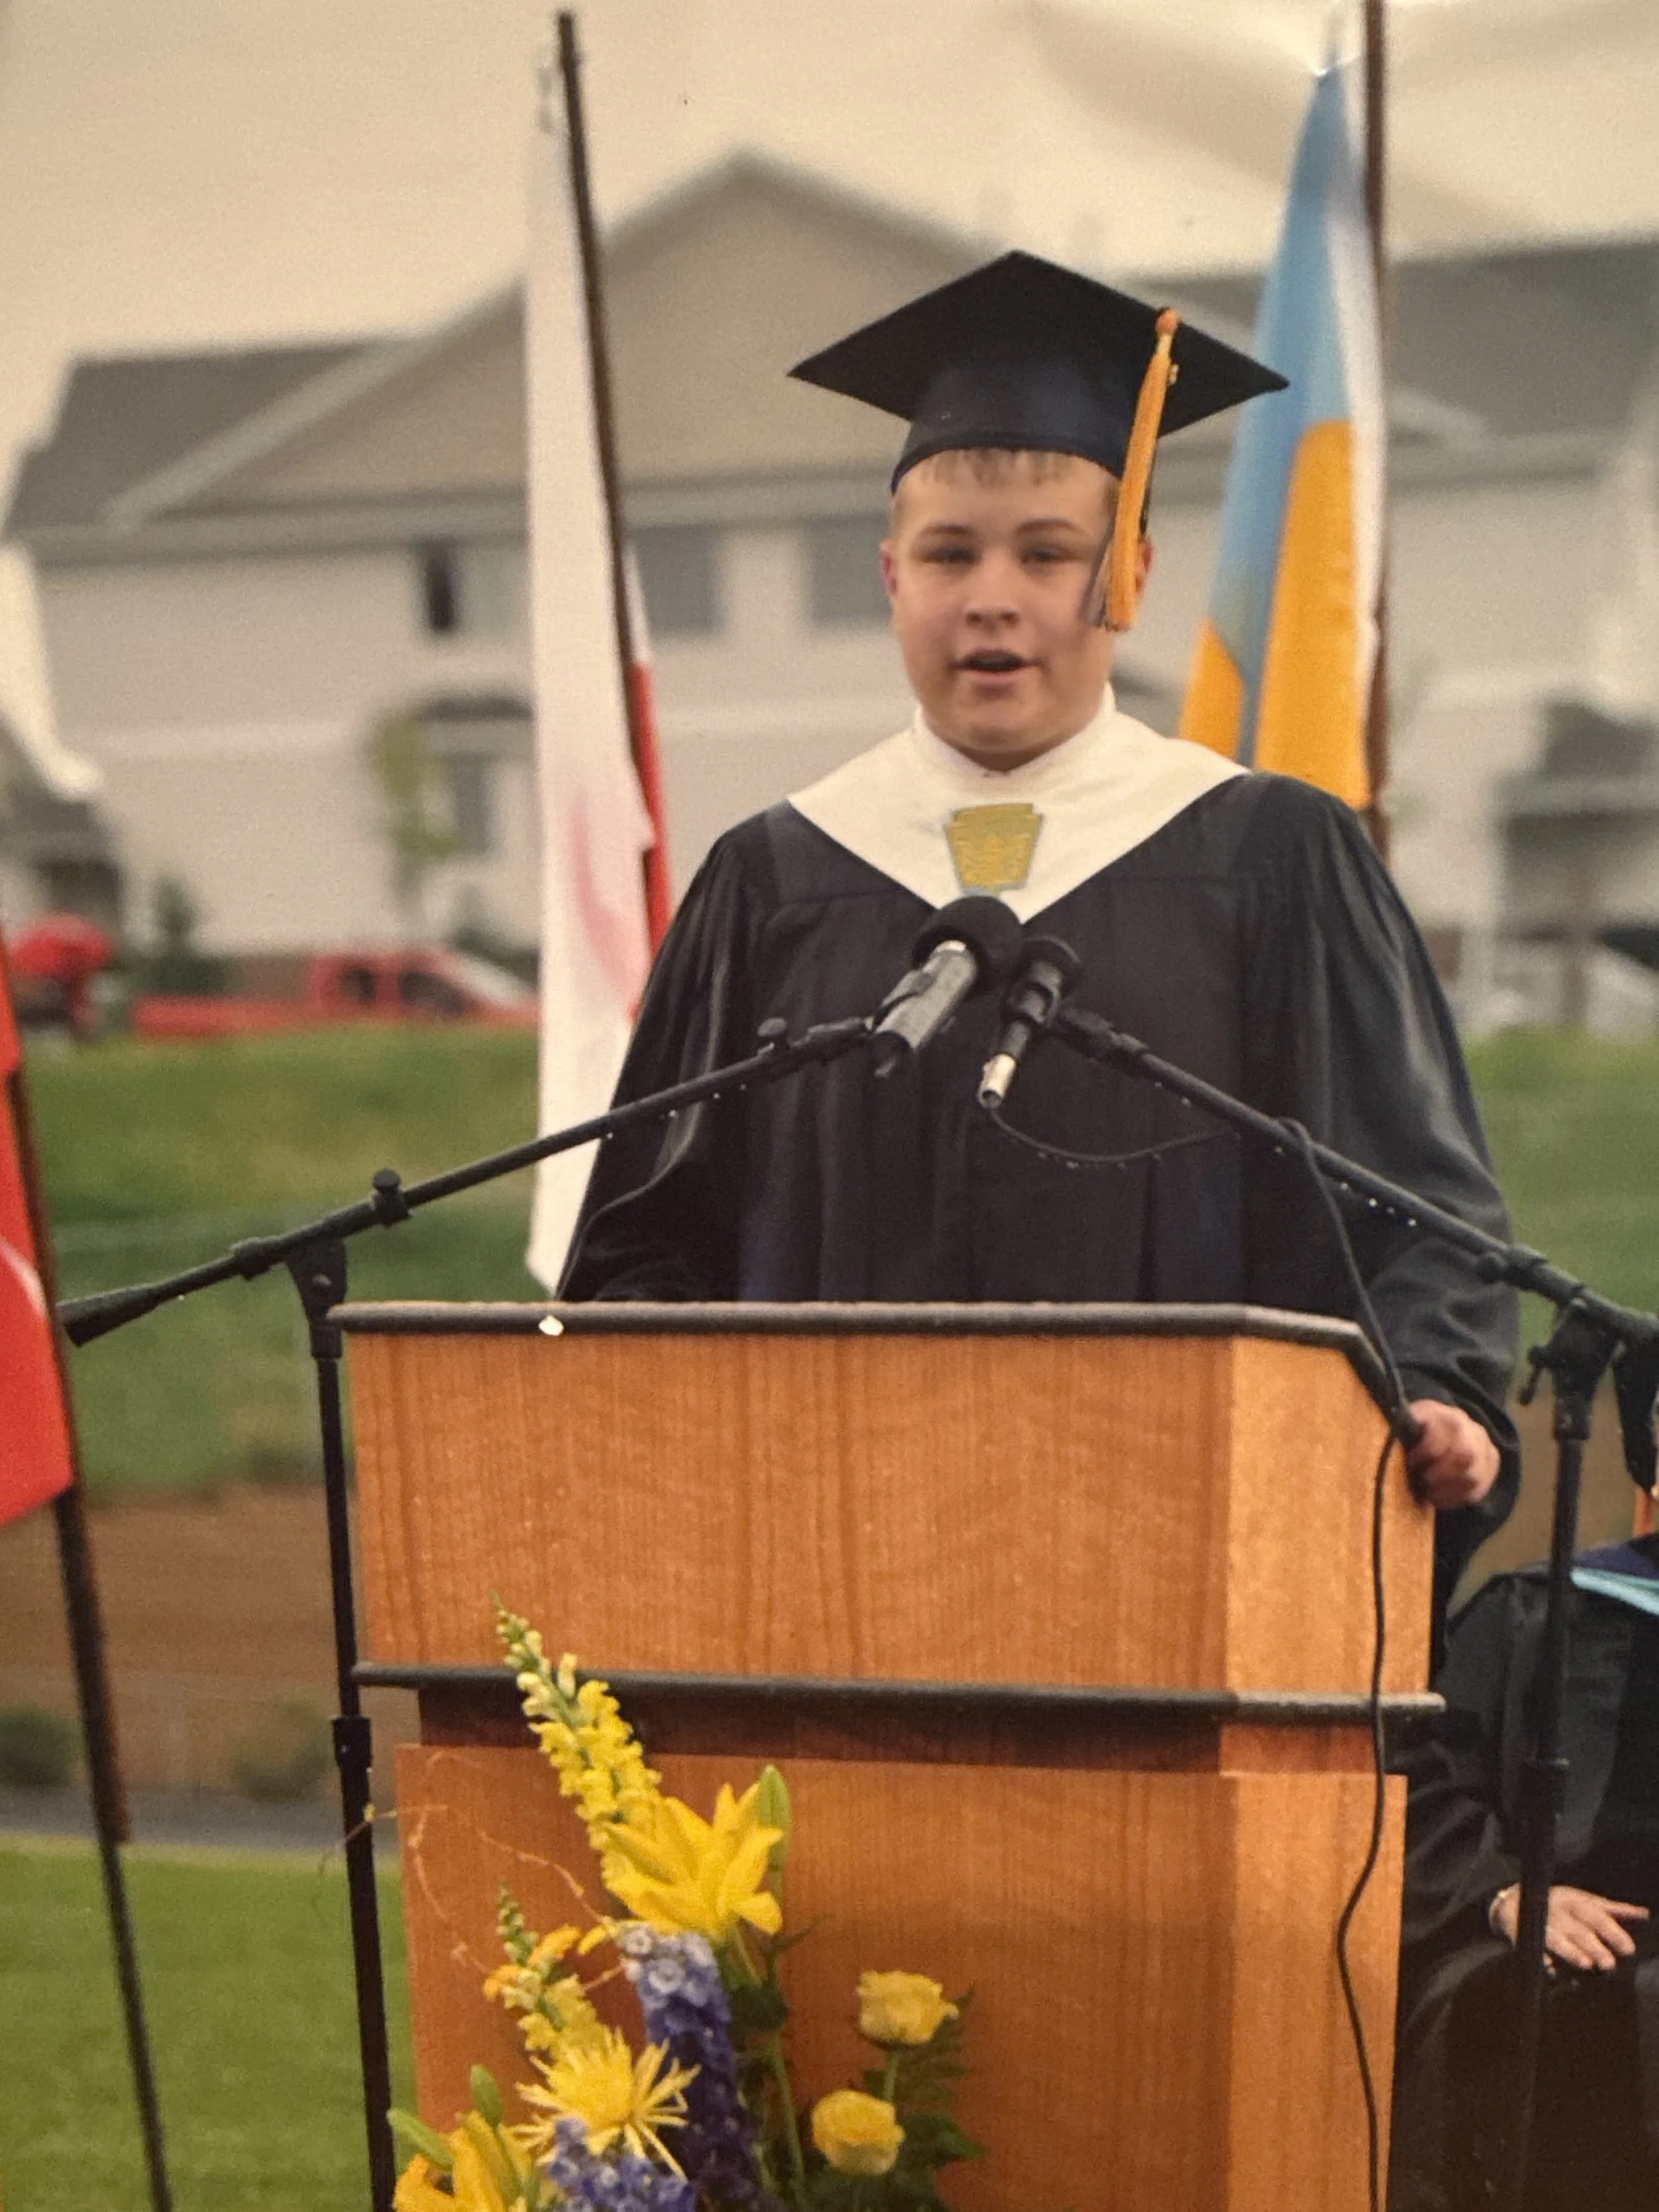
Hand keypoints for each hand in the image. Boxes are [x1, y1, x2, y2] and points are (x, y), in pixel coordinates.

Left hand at [1406, 1399, 1499, 1510]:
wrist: (1449, 1430)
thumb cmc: (1422, 1427)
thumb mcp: (1411, 1418)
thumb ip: (1405, 1427)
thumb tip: (1393, 1442)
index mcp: (1451, 1416)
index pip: (1450, 1431)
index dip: (1429, 1449)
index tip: (1411, 1460)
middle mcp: (1474, 1431)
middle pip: (1467, 1455)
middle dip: (1441, 1473)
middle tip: (1422, 1479)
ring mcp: (1486, 1451)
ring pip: (1474, 1477)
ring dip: (1446, 1489)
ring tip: (1427, 1491)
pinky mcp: (1489, 1471)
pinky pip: (1476, 1492)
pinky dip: (1454, 1499)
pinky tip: (1437, 1498)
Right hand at [1490, 1882, 1648, 1970]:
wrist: (1512, 1903)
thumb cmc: (1559, 1906)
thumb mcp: (1585, 1902)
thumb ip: (1614, 1910)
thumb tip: (1645, 1914)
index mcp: (1572, 1900)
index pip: (1595, 1916)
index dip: (1612, 1932)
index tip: (1628, 1949)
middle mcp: (1555, 1909)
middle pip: (1576, 1929)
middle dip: (1592, 1946)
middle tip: (1609, 1964)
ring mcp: (1536, 1922)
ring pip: (1554, 1938)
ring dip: (1570, 1952)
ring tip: (1586, 1965)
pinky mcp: (1519, 1935)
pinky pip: (1533, 1949)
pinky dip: (1543, 1961)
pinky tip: (1553, 1971)